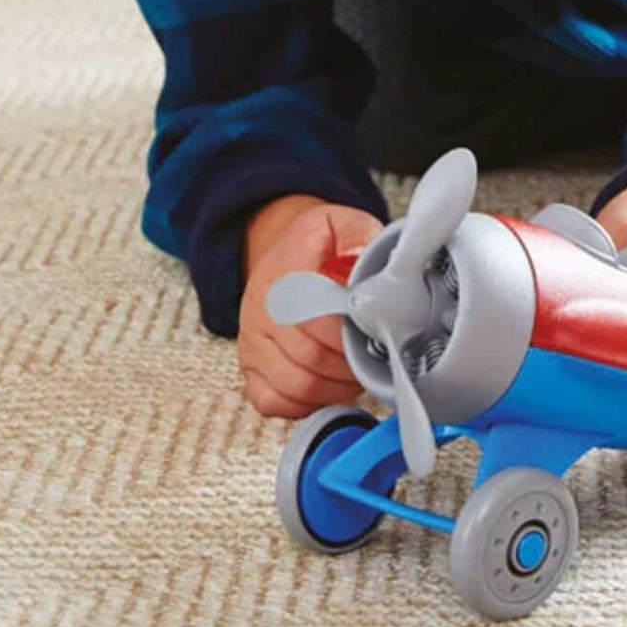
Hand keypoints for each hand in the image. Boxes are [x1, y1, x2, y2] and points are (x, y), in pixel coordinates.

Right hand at [237, 194, 384, 419]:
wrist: (284, 253)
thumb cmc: (319, 245)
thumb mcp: (343, 224)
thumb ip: (359, 238)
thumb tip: (361, 262)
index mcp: (286, 268)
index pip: (317, 315)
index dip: (352, 332)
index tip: (376, 332)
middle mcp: (261, 307)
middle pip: (309, 356)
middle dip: (351, 362)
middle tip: (374, 355)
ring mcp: (253, 341)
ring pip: (296, 385)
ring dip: (336, 386)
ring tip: (356, 369)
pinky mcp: (251, 367)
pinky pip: (274, 401)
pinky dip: (307, 402)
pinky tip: (328, 383)